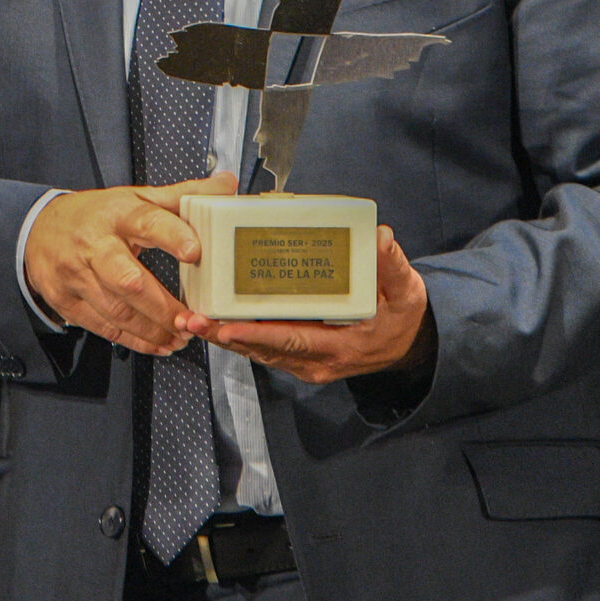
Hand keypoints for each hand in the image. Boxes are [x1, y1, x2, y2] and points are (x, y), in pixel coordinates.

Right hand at [24, 173, 238, 355]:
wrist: (38, 230)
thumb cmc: (96, 215)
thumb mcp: (136, 197)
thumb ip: (183, 195)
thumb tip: (227, 185)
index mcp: (117, 213)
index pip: (147, 221)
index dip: (171, 235)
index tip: (194, 251)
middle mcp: (94, 244)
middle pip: (128, 280)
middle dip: (163, 306)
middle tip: (192, 320)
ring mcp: (76, 275)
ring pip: (116, 310)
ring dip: (153, 329)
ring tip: (181, 337)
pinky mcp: (66, 300)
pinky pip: (103, 327)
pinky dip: (134, 340)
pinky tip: (157, 343)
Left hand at [179, 224, 433, 384]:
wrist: (407, 345)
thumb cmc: (402, 316)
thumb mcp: (407, 289)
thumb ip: (392, 264)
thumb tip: (379, 236)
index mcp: (340, 346)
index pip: (291, 340)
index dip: (257, 334)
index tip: (227, 325)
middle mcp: (317, 360)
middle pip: (263, 349)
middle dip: (225, 335)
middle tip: (192, 318)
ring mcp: (305, 363)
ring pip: (257, 351)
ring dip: (224, 336)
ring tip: (192, 317)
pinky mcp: (298, 358)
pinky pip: (263, 349)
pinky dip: (239, 335)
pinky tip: (215, 318)